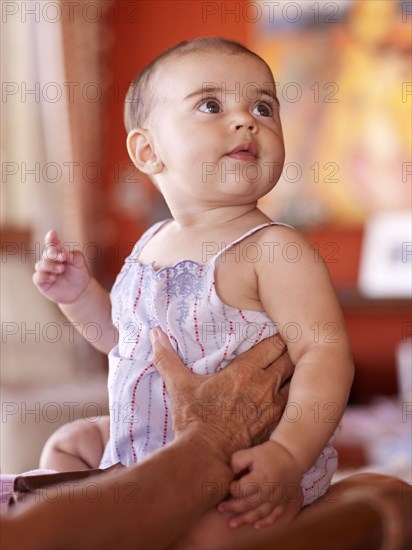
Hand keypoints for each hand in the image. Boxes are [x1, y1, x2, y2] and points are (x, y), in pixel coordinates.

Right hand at [33, 229, 90, 303]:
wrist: (80, 291)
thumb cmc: (79, 273)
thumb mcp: (80, 263)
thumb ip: (75, 255)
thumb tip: (66, 253)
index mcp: (58, 252)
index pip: (52, 243)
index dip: (51, 238)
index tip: (52, 233)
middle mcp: (49, 260)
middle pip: (46, 253)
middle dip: (53, 253)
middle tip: (64, 257)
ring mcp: (44, 271)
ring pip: (40, 265)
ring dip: (50, 266)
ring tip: (61, 269)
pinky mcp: (41, 282)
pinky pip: (38, 277)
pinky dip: (44, 276)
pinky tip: (53, 278)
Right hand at [150, 328, 292, 459]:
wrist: (207, 460)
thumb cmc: (194, 421)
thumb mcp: (179, 386)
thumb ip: (167, 357)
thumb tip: (154, 333)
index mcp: (246, 371)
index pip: (275, 344)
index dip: (280, 339)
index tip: (279, 337)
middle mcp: (266, 386)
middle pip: (292, 360)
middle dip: (292, 355)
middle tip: (291, 353)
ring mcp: (277, 409)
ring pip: (300, 384)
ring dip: (299, 379)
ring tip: (297, 377)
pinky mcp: (280, 429)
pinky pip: (300, 410)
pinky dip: (301, 403)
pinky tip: (297, 404)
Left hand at [218, 440, 303, 528]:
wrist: (292, 455)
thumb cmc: (270, 453)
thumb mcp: (252, 452)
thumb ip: (237, 461)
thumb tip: (230, 472)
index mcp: (261, 478)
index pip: (242, 489)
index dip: (232, 489)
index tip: (227, 486)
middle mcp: (269, 491)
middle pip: (248, 504)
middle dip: (232, 507)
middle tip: (220, 508)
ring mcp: (277, 499)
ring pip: (259, 514)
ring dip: (245, 520)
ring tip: (231, 524)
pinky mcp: (284, 502)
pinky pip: (274, 516)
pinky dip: (265, 522)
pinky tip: (255, 526)